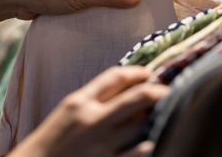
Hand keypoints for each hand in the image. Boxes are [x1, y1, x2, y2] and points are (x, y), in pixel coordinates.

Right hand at [9, 66, 168, 156]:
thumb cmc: (51, 142)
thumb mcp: (67, 113)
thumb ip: (94, 101)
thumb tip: (128, 92)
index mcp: (79, 102)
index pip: (116, 77)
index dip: (138, 72)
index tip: (150, 74)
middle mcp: (92, 120)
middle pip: (138, 97)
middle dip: (160, 92)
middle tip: (170, 91)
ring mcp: (102, 145)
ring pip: (144, 125)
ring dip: (158, 119)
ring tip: (166, 116)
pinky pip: (141, 153)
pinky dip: (152, 145)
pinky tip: (158, 141)